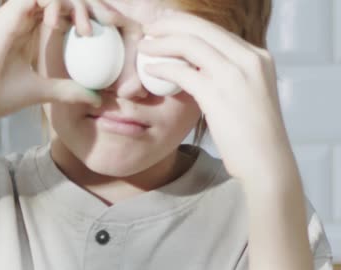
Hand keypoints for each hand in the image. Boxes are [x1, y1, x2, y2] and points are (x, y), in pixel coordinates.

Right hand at [0, 0, 115, 122]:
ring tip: (89, 29)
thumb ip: (66, 90)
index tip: (105, 34)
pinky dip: (58, 5)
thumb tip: (94, 97)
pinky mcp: (8, 14)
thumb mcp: (40, 91)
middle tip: (108, 23)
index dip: (84, 17)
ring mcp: (15, 13)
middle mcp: (22, 18)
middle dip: (89, 7)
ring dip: (76, 6)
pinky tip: (70, 27)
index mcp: (27, 31)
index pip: (61, 12)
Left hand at [136, 9, 291, 182]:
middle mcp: (249, 59)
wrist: (267, 162)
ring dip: (161, 42)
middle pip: (202, 28)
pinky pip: (182, 72)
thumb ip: (229, 75)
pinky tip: (150, 71)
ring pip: (190, 44)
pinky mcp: (218, 94)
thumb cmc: (254, 135)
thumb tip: (200, 66)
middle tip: (150, 27)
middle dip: (170, 24)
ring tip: (144, 47)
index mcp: (258, 57)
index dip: (187, 24)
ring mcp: (235, 75)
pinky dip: (162, 68)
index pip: (217, 30)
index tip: (167, 25)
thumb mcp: (248, 94)